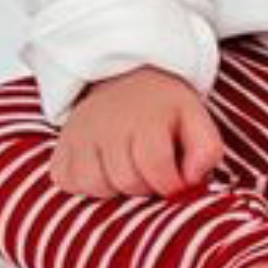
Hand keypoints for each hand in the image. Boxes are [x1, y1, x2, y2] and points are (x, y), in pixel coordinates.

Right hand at [50, 64, 223, 199]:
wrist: (125, 79)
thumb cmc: (163, 107)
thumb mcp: (196, 118)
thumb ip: (206, 150)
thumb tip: (192, 180)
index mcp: (147, 116)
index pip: (156, 166)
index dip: (171, 183)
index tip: (176, 181)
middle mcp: (108, 124)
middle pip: (127, 181)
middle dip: (147, 187)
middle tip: (153, 172)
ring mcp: (79, 135)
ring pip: (96, 186)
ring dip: (116, 189)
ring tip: (128, 170)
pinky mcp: (60, 147)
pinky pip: (70, 183)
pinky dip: (86, 186)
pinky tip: (103, 169)